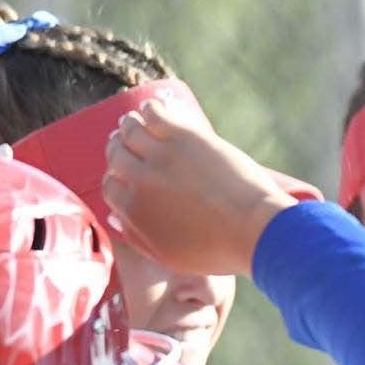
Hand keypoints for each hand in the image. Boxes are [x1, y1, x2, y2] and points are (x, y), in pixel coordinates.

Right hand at [99, 90, 298, 276]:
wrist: (254, 231)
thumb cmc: (218, 249)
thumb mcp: (170, 256)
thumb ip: (137, 238)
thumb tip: (113, 217)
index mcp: (134, 212)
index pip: (110, 186)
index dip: (117, 178)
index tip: (127, 173)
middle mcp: (140, 181)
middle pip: (116, 154)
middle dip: (119, 147)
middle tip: (125, 141)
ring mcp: (160, 156)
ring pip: (130, 129)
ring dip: (129, 124)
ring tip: (135, 121)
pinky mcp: (183, 137)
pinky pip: (154, 113)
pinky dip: (150, 108)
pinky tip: (154, 107)